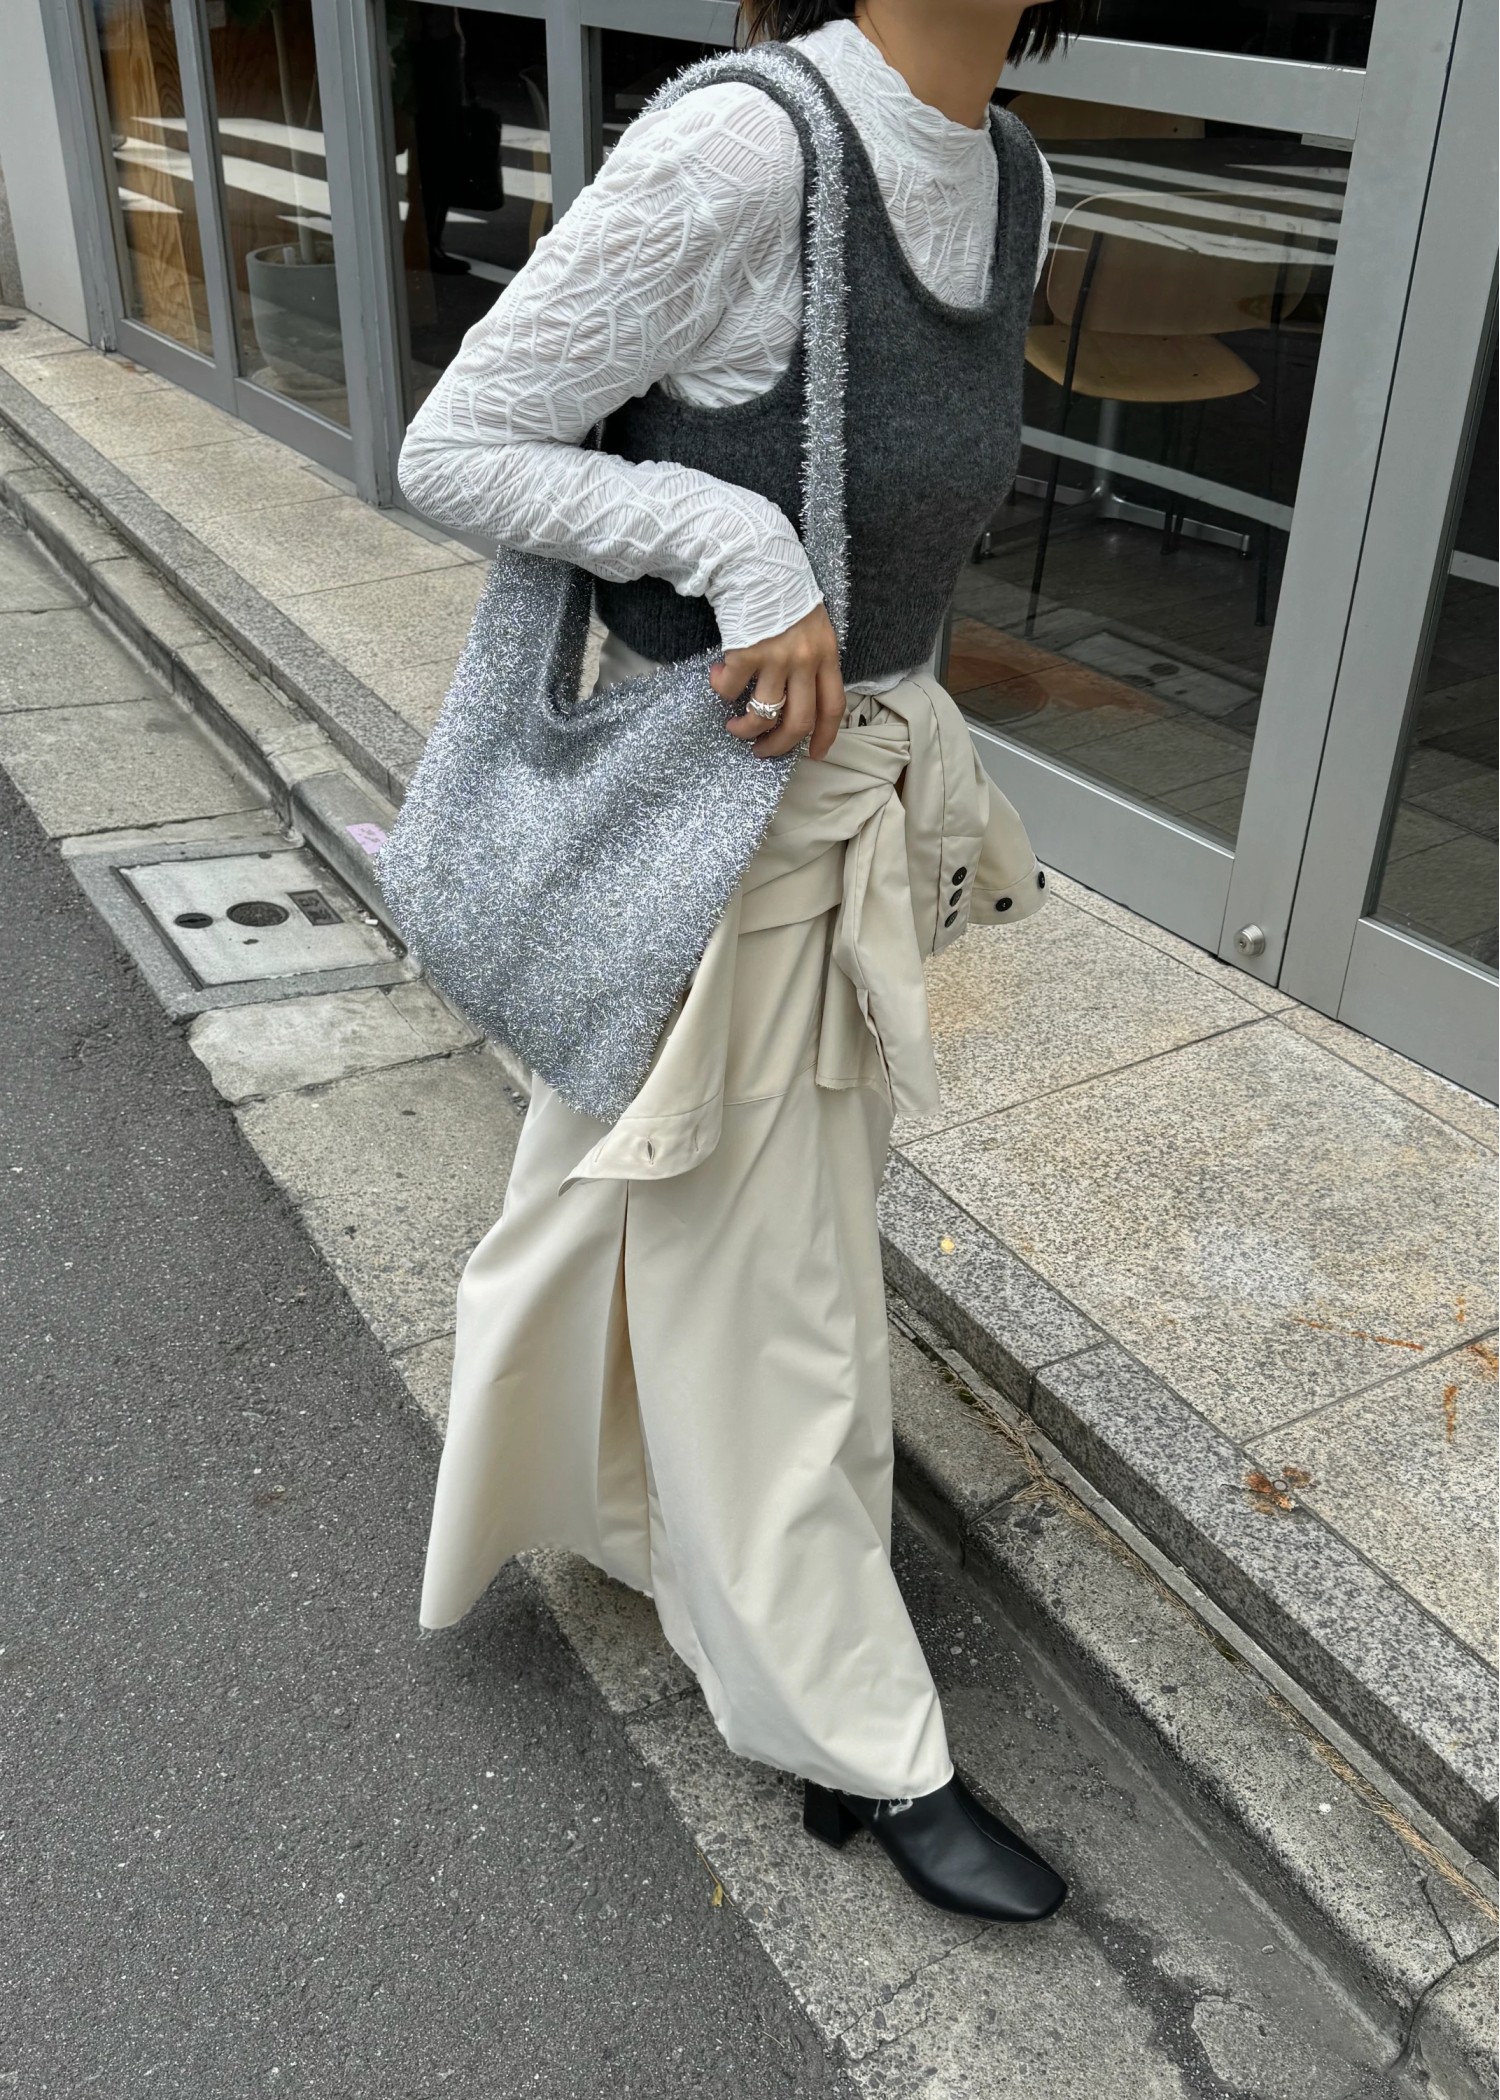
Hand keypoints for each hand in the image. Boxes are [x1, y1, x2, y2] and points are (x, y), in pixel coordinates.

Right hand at [709, 602, 845, 760]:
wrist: (756, 557)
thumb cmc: (781, 589)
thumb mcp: (811, 623)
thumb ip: (811, 656)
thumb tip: (797, 692)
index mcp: (826, 654)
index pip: (833, 706)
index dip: (825, 736)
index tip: (815, 754)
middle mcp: (805, 660)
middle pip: (798, 721)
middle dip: (779, 746)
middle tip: (762, 752)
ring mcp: (776, 657)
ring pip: (763, 714)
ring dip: (745, 729)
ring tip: (734, 726)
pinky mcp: (746, 652)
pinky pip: (729, 689)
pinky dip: (720, 690)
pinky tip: (717, 678)